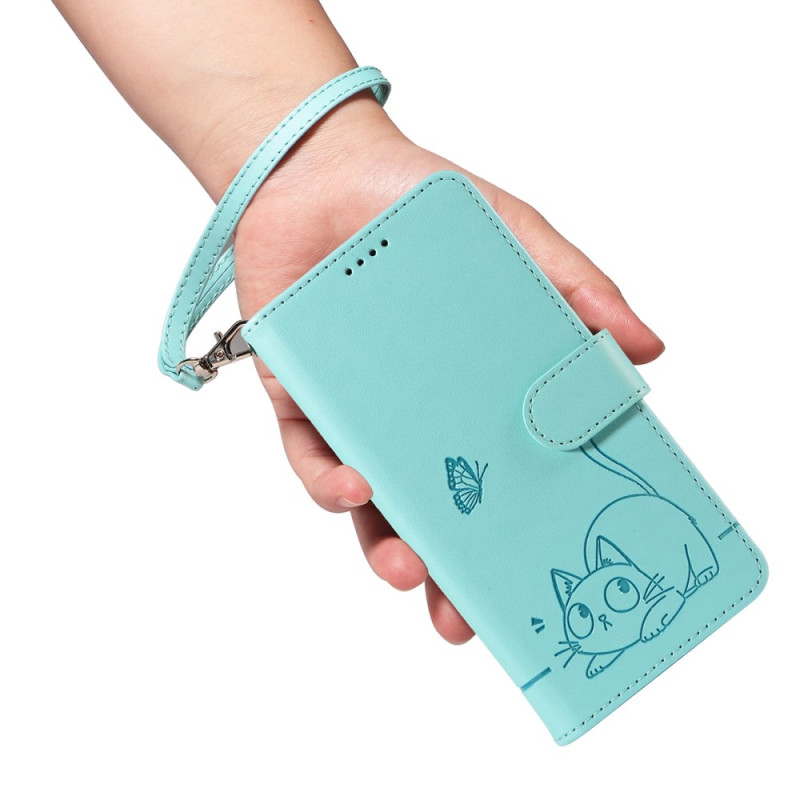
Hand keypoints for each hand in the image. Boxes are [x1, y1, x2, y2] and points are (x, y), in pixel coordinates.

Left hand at [233, 94, 664, 644]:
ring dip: (384, 541)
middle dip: (442, 571)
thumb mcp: (511, 236)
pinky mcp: (297, 396)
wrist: (324, 171)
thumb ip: (573, 287)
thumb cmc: (421, 205)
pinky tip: (354, 484)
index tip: (535, 578)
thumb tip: (645, 351)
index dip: (513, 530)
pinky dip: (328, 476)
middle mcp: (410, 414)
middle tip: (459, 617)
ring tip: (408, 567)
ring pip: (366, 501)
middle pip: (428, 509)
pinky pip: (307, 451)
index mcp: (465, 392)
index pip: (497, 475)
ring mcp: (353, 411)